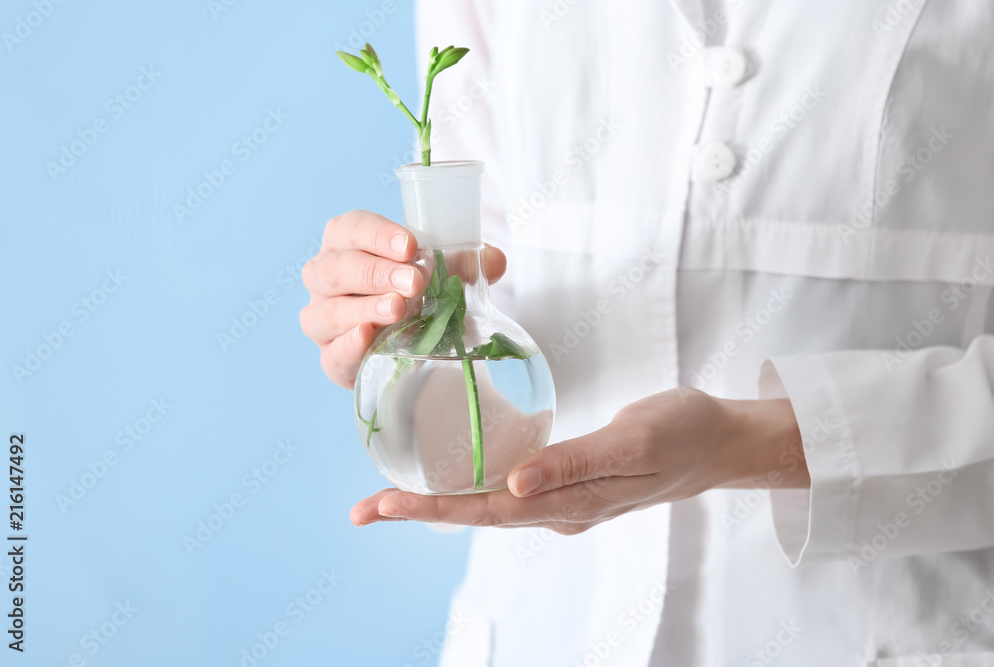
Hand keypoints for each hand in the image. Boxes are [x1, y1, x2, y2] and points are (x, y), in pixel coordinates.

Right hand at [300, 210, 506, 388]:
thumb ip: (466, 266)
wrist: (414, 346)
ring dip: (364, 308)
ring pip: (327, 312)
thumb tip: (493, 260)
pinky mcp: (332, 360)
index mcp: (346, 245)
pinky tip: (367, 336)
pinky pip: (331, 354)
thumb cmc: (419, 295)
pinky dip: (347, 345)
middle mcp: (326, 280)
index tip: (410, 245)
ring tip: (398, 308)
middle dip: (376, 272)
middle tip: (415, 282)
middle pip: (336, 269)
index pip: (350, 229)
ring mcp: (323, 320)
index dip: (376, 234)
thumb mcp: (444, 276)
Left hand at [350, 387, 807, 532]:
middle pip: (477, 513)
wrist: (720, 441)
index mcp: (570, 503)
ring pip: (489, 504)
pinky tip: (453, 476)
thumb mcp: (632, 441)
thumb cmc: (680, 433)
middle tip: (364, 510)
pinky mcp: (571, 482)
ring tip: (391, 498)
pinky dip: (471, 485)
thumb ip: (573, 463)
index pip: (487, 510)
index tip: (382, 504)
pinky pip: (509, 490)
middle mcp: (559, 509)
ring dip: (439, 502)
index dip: (432, 508)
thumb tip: (512, 483)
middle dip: (419, 511)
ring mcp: (564, 500)